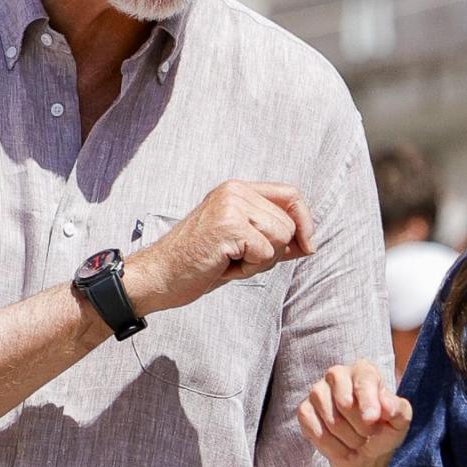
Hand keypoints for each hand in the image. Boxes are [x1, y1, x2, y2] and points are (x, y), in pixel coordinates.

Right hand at [124, 181, 314, 312]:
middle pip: (289, 222)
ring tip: (228, 261)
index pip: (290, 194)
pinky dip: (249, 269)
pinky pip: (265, 253)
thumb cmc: (197, 264)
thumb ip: (271, 236)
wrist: (157, 277)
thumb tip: (308, 242)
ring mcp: (230, 205)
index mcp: (237, 189)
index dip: (305, 221)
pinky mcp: (228, 226)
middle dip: (273, 251)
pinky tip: (223, 266)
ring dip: (259, 261)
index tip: (308, 247)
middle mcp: (234, 190)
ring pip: (281, 238)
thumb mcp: (240, 245)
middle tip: (238, 259)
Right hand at [298, 360, 411, 466]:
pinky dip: (331, 446)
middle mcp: (337, 374)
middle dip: (361, 427)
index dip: (368, 401)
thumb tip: (387, 407)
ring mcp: (318, 391)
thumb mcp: (400, 422)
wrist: (364, 455)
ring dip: (348, 439)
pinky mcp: (304, 410)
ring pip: (331, 420)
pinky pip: (315, 430)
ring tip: (357, 442)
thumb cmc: (383, 431)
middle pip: (345, 403)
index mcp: (364, 370)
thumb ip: (399, 410)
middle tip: (369, 434)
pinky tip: (341, 447)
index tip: (372, 420)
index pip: (363, 379)